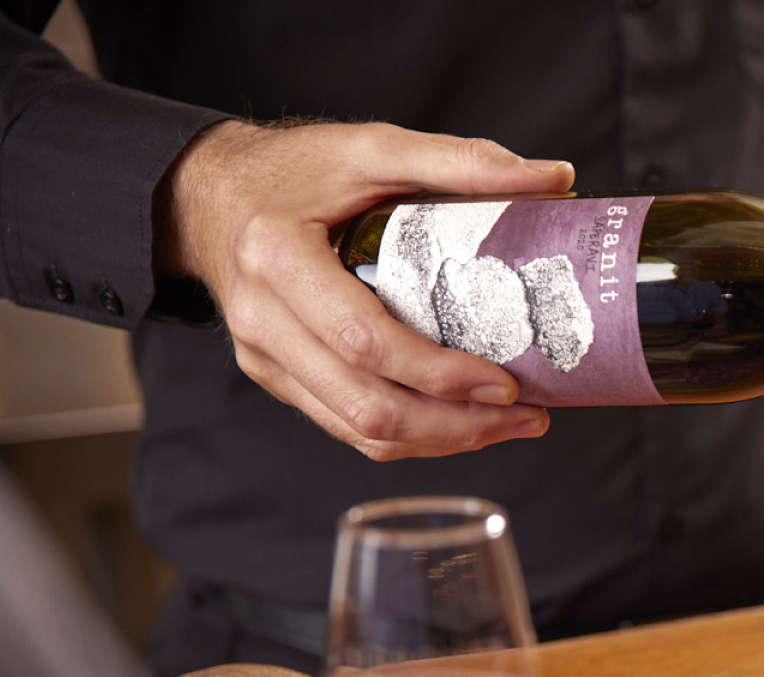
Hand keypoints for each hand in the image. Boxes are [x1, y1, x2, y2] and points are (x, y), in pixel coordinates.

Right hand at [159, 120, 573, 459]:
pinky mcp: (276, 377)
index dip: (439, 373)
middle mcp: (263, 319)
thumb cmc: (291, 170)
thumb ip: (459, 161)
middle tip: (526, 418)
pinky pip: (347, 426)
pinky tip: (461, 424)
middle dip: (455, 425)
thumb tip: (554, 177)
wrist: (209, 195)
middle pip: (366, 405)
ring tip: (508, 426)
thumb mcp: (369, 148)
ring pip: (359, 430)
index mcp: (278, 257)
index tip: (505, 383)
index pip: (364, 341)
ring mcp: (265, 357)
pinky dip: (410, 436)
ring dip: (441, 441)